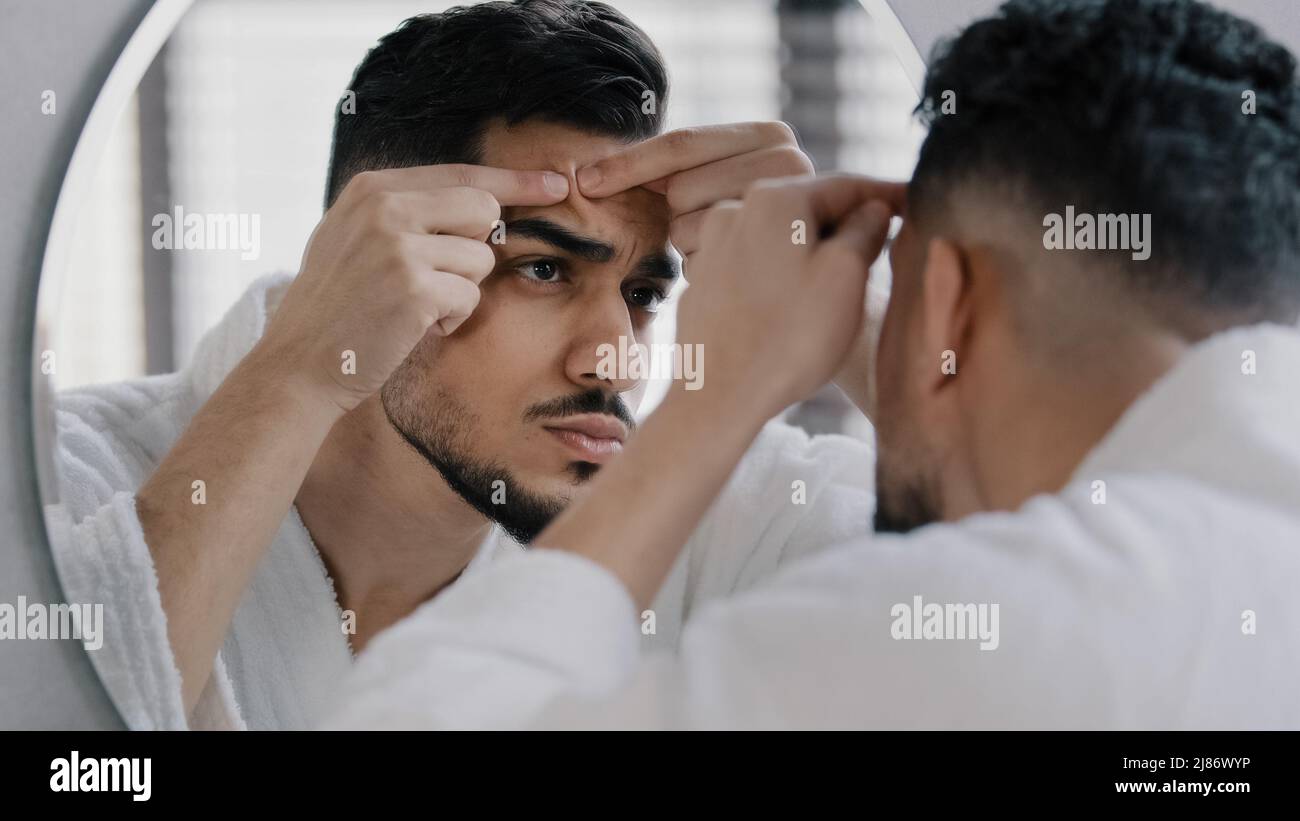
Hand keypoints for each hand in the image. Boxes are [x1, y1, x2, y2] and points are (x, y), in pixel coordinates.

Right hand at [259, 164, 568, 413]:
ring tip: (414, 309)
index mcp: (372, 188)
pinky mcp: (414, 288)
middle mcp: (384, 207)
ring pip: (480, 259)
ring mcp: (398, 245)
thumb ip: (406, 213)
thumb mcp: (355, 238)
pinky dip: (451, 320)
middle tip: (439, 278)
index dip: (514, 181)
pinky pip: (469, 297)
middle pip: (483, 209)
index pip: (462, 174)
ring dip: (459, 292)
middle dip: (476, 248)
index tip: (556, 184)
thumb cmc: (336, 309)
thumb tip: (483, 202)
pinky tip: (414, 328)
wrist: (298, 364)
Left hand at [576, 122, 813, 272]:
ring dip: (688, 244)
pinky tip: (724, 270)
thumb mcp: (712, 181)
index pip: (684, 143)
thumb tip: (589, 175)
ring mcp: (786, 210)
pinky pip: (700, 261)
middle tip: (699, 224)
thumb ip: (676, 167)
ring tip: (717, 248)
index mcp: (771, 136)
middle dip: (675, 212)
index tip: (585, 182)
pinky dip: (699, 268)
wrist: (800, 285)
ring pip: (687, 226)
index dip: (628, 163)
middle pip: (682, 189)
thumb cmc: (743, 226)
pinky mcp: (773, 255)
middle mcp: (790, 163)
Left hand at [674, 175, 900, 419]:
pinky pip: (754, 267)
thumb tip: (874, 209)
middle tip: (886, 242)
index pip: (846, 184)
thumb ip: (866, 231)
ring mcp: (712, 248)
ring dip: (813, 250)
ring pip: (780, 237)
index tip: (916, 200)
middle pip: (808, 208)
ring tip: (843, 280)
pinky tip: (798, 303)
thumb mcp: (846, 277)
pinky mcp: (703, 284)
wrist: (719, 398)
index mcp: (775, 198)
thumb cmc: (791, 339)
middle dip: (847, 223)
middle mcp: (735, 211)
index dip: (887, 193)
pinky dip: (781, 275)